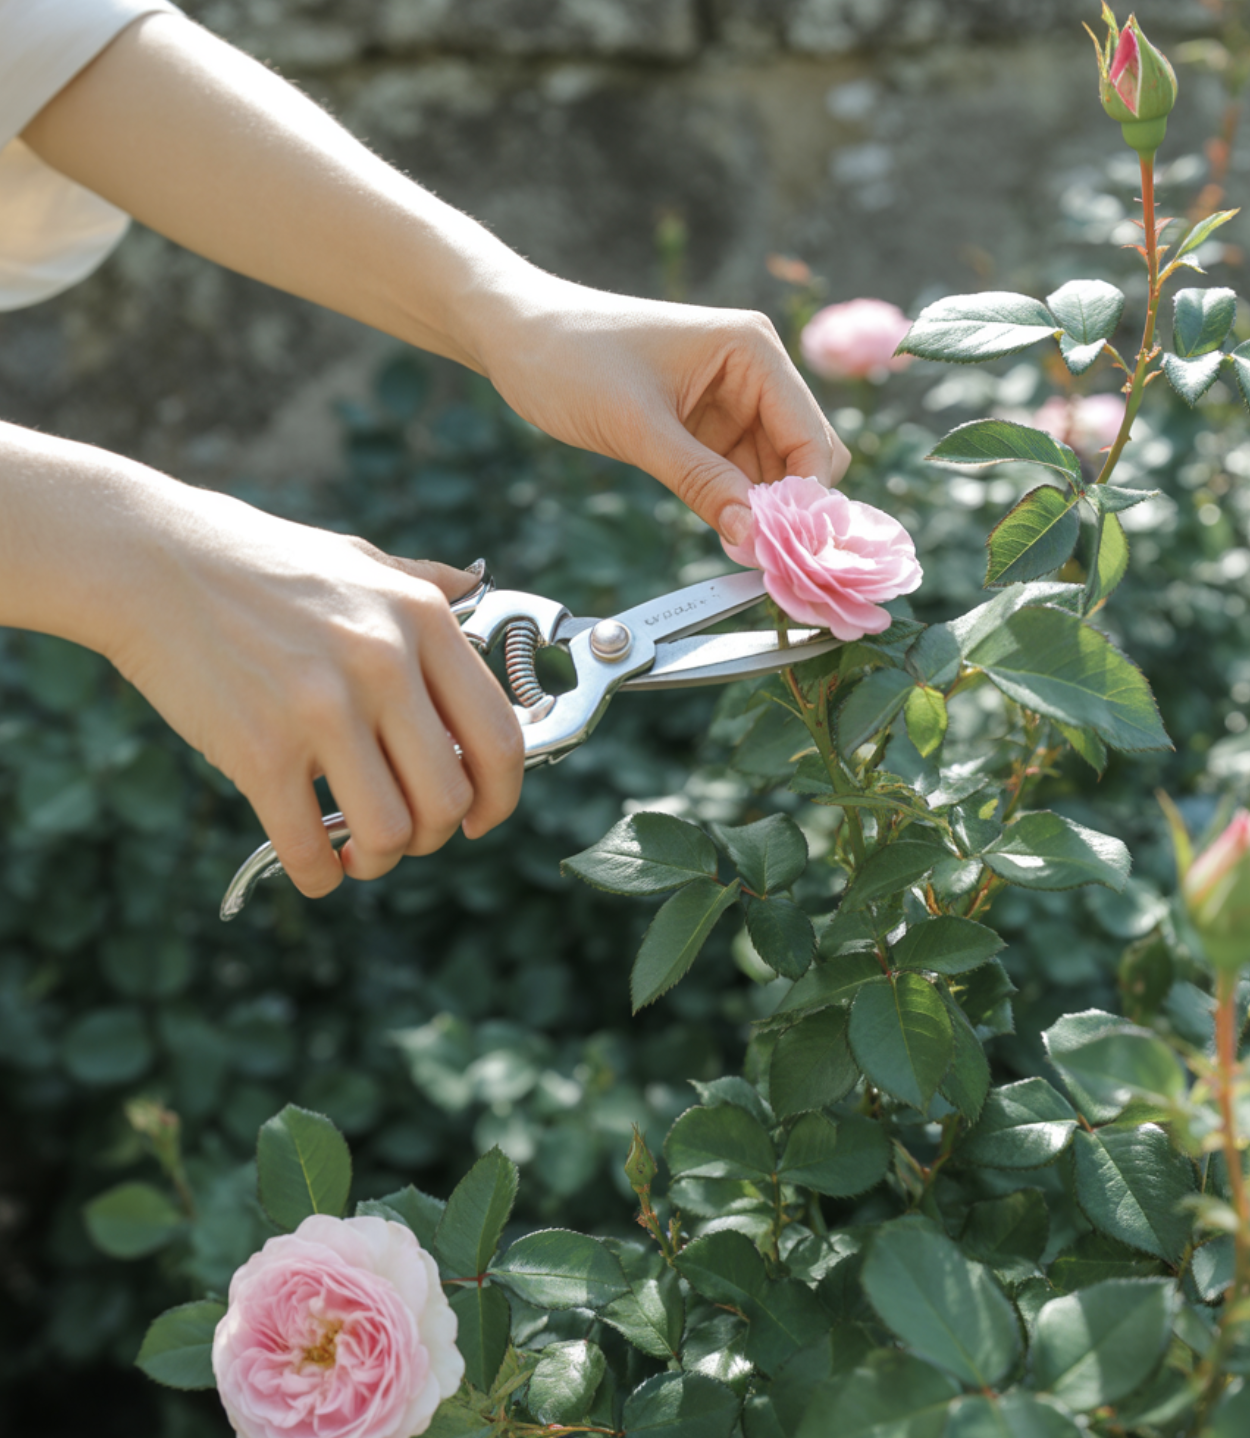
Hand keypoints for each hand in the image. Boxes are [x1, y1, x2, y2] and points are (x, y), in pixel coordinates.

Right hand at [106, 486, 523, 896]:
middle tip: (406, 833)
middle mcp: (383, 664)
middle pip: (449, 799)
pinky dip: (318, 876)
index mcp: (423, 620)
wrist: (149, 560)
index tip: (479, 816)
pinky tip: (315, 866)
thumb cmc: (256, 560)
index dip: (500, 797)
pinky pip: (309, 849)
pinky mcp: (259, 750)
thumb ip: (423, 584)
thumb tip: (476, 589)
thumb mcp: (358, 558)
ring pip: (389, 834)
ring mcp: (322, 710)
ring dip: (378, 861)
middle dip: (434, 836)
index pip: (500, 737)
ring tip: (358, 850)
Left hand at [478, 279, 850, 544]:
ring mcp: (731, 400)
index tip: (786, 550)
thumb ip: (700, 480)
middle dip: (787, 507)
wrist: (515, 335)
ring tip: (741, 553)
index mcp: (752, 350)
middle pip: (803, 456)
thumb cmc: (571, 357)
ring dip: (761, 511)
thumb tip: (753, 535)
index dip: (806, 497)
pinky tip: (724, 534)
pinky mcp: (703, 427)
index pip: (810, 436)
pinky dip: (735, 505)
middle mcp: (754, 372)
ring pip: (773, 473)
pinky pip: (737, 475)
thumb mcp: (637, 426)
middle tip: (760, 557)